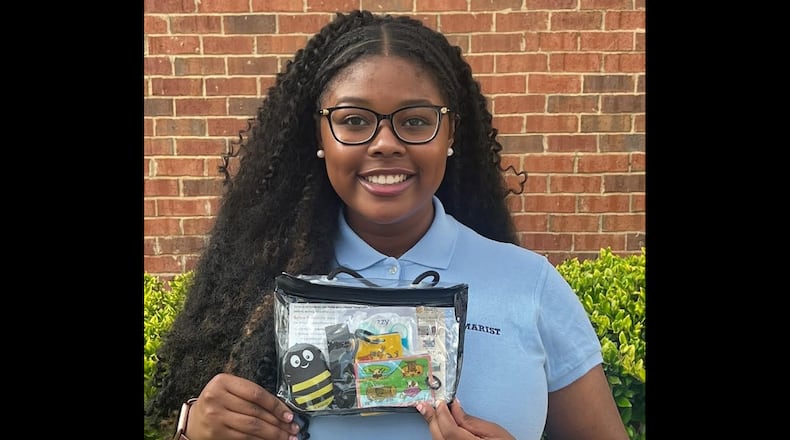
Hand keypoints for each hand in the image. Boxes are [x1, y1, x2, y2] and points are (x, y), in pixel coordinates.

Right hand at [185, 373, 301, 439]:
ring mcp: (216, 416)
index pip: (256, 393)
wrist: (194, 420)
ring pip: (252, 427)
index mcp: (222, 381)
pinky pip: (245, 437)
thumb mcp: (229, 390)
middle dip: (278, 423)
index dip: (276, 405)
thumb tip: (281, 409)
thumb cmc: (217, 402)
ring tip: (286, 437)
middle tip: (292, 428)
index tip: (289, 414)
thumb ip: (250, 394)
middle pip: (256, 412)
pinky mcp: (216, 433)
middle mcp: (217, 398)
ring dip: (273, 434)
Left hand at [416, 398, 515, 439]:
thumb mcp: (493, 431)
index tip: (440, 402)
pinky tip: (438, 425)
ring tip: (430, 413)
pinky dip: (438, 433)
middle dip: (432, 419)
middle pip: (439, 437)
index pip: (450, 430)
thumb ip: (471, 420)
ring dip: (434, 426)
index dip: (442, 414)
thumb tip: (454, 406)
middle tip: (424, 406)